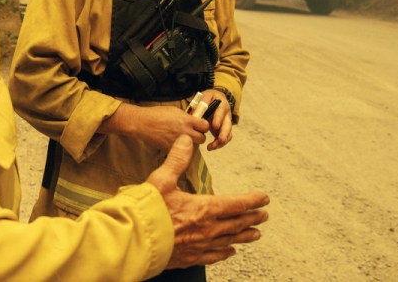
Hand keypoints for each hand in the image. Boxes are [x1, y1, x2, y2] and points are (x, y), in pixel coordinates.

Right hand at [100, 103, 209, 151]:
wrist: (142, 123)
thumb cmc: (156, 115)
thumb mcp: (175, 111)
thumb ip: (187, 117)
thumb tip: (195, 120)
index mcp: (186, 120)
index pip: (205, 126)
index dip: (203, 126)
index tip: (200, 126)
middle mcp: (184, 132)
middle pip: (202, 139)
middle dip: (199, 136)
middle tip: (193, 133)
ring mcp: (178, 142)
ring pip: (193, 147)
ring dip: (191, 144)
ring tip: (183, 139)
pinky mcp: (171, 149)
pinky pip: (181, 152)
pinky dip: (180, 150)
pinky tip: (174, 144)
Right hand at [147, 135, 268, 268]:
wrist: (133, 241)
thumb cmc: (146, 211)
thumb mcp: (161, 179)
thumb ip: (177, 159)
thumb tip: (186, 140)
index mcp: (203, 208)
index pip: (235, 204)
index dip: (252, 200)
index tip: (264, 198)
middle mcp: (207, 229)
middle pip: (237, 223)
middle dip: (252, 218)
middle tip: (264, 216)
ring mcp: (199, 246)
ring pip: (229, 241)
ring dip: (244, 236)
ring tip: (256, 234)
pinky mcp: (189, 258)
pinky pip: (213, 256)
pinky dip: (224, 252)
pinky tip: (229, 251)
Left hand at [201, 89, 232, 150]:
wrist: (216, 99)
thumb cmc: (210, 97)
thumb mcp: (206, 95)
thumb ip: (203, 100)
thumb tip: (199, 108)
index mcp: (222, 105)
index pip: (221, 112)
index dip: (219, 119)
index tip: (215, 126)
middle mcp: (226, 115)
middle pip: (228, 126)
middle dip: (224, 134)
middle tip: (220, 140)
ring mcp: (226, 123)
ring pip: (228, 134)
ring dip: (221, 142)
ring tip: (212, 147)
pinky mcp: (223, 130)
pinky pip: (224, 138)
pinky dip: (218, 144)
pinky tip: (211, 147)